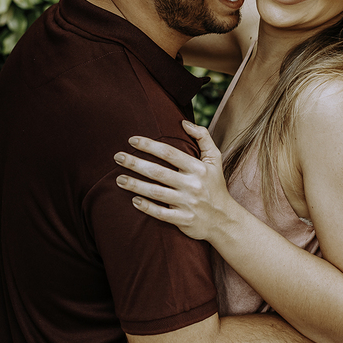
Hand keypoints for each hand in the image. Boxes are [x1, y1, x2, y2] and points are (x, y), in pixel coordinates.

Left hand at [114, 121, 240, 241]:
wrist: (224, 220)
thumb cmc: (215, 186)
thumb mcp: (215, 160)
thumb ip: (203, 137)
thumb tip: (184, 122)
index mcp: (198, 168)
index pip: (169, 153)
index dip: (149, 145)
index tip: (132, 140)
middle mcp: (192, 185)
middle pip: (158, 172)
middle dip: (135, 163)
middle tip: (117, 157)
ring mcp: (187, 203)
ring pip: (156, 192)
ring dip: (135, 185)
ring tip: (118, 179)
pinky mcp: (184, 220)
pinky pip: (161, 214)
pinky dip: (147, 207)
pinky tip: (133, 200)